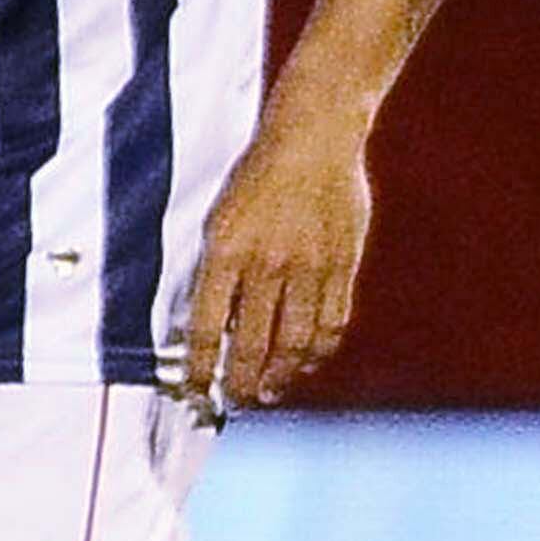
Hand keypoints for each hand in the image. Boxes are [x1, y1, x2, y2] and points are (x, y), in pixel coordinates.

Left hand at [181, 107, 373, 411]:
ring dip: (280, 373)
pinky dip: (317, 350)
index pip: (205, 324)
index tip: (197, 386)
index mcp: (225, 251)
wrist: (312, 140)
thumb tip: (213, 321)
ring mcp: (308, 268)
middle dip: (240, 380)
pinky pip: (331, 321)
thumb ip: (218, 269)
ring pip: (294, 340)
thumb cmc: (257, 175)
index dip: (200, 363)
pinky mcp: (342, 265)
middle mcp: (266, 265)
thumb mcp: (220, 217)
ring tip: (268, 392)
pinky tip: (307, 362)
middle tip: (235, 401)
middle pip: (251, 342)